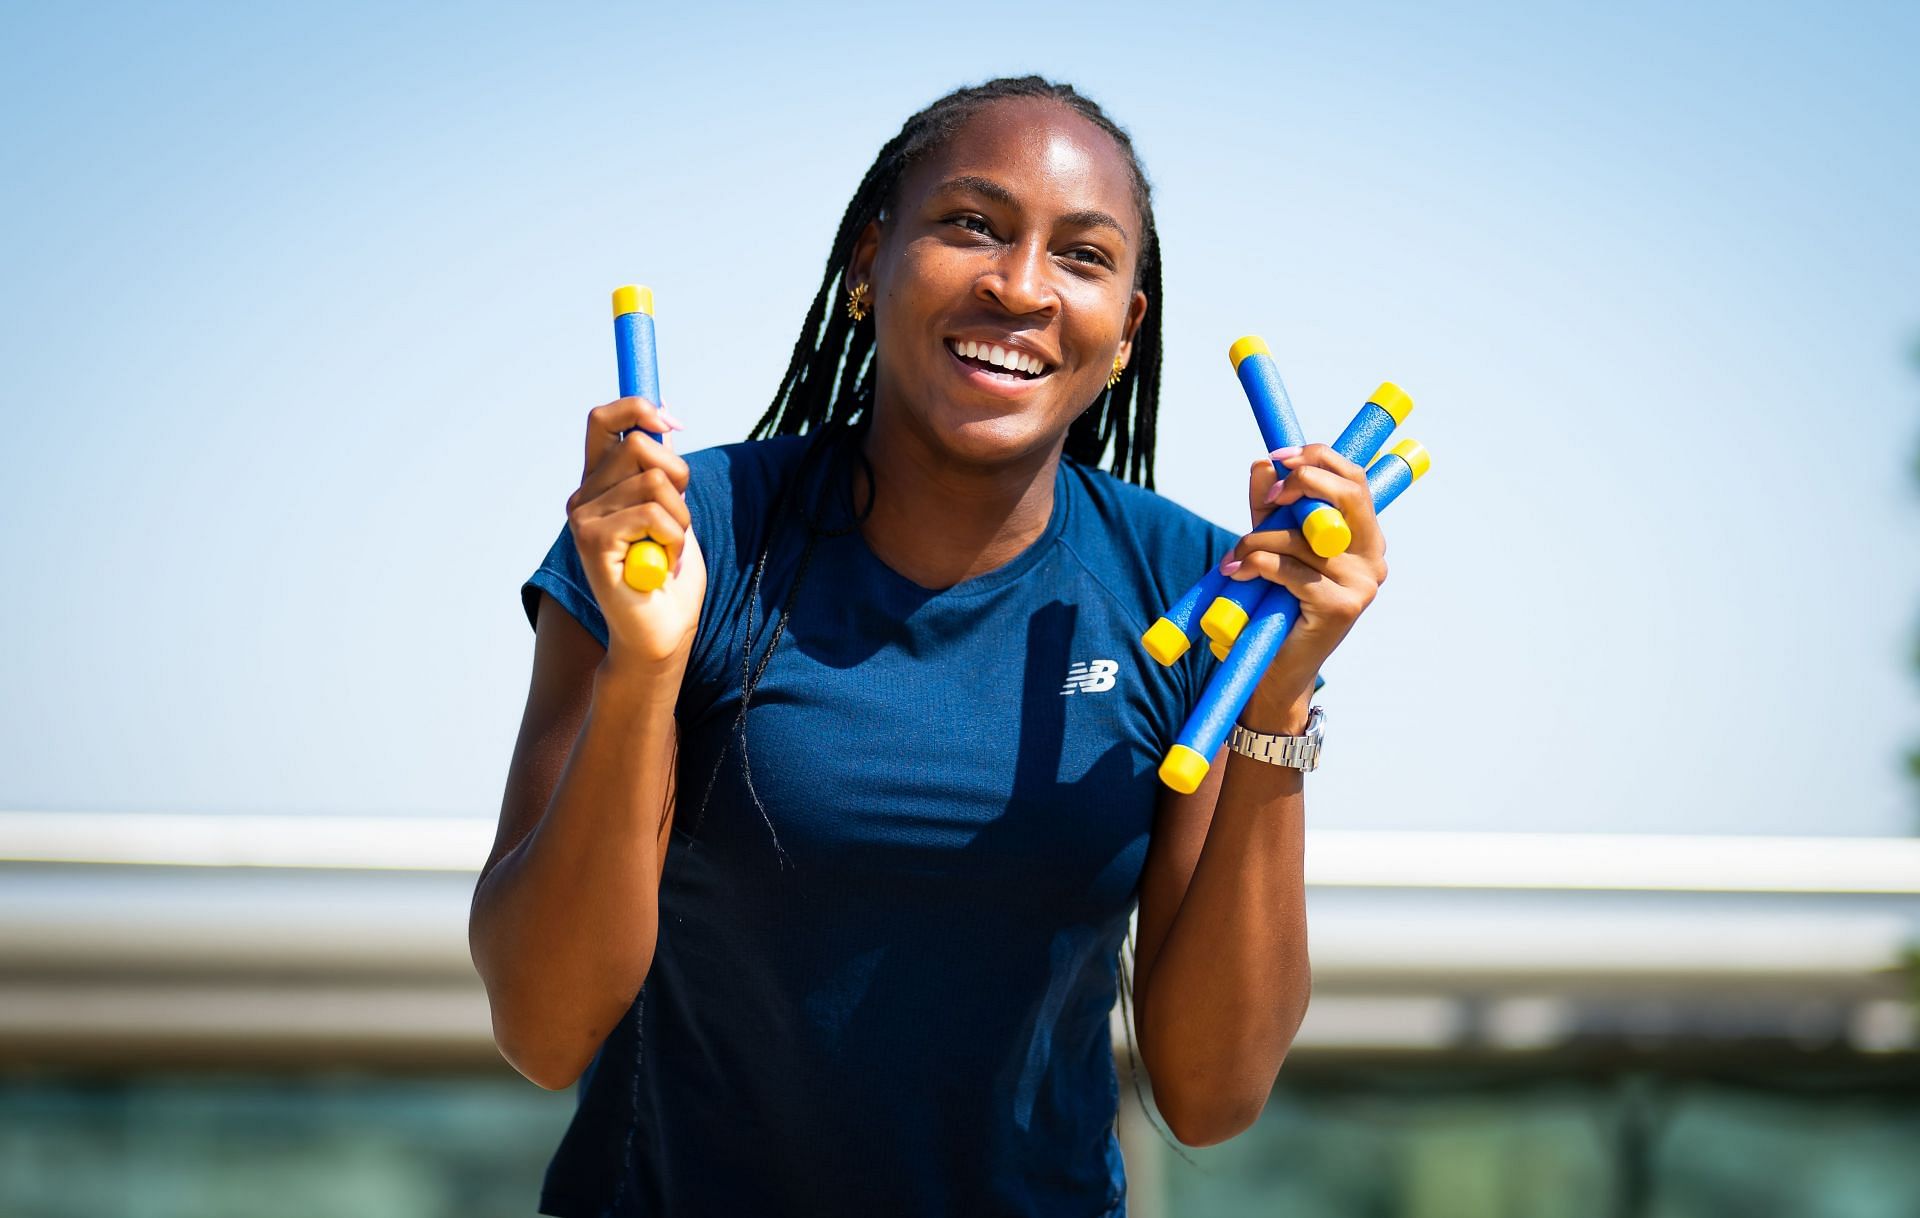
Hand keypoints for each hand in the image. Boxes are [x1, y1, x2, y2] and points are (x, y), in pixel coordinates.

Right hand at [565, 396, 706, 670]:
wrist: (661, 632)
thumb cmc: (668, 575)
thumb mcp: (672, 510)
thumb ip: (661, 469)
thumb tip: (663, 420)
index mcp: (600, 483)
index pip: (604, 419)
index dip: (639, 408)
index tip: (672, 423)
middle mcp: (584, 495)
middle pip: (640, 445)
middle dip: (679, 477)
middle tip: (679, 519)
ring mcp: (582, 518)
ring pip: (653, 481)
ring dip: (680, 517)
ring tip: (669, 548)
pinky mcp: (591, 541)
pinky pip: (650, 513)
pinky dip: (673, 536)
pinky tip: (663, 561)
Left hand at [1225, 445, 1387, 705]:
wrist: (1277, 667)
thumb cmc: (1276, 602)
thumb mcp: (1272, 545)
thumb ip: (1270, 507)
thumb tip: (1263, 464)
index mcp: (1365, 535)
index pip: (1354, 479)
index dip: (1317, 459)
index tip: (1278, 458)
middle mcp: (1373, 556)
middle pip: (1345, 494)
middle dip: (1300, 484)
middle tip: (1267, 501)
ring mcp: (1362, 583)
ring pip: (1304, 537)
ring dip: (1258, 540)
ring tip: (1235, 558)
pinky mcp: (1342, 607)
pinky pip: (1292, 570)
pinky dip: (1259, 565)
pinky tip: (1241, 574)